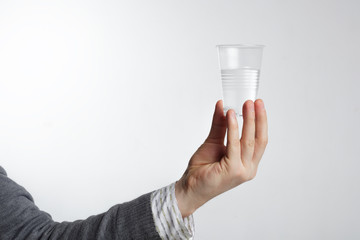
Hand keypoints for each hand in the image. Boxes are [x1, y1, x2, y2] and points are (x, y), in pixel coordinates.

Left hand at [175, 99, 267, 216]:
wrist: (190, 186)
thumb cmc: (203, 169)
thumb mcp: (213, 142)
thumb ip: (220, 125)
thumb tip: (223, 106)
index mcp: (248, 163)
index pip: (260, 140)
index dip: (261, 121)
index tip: (258, 104)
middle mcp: (248, 168)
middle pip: (259, 139)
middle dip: (258, 118)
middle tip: (254, 101)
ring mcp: (242, 171)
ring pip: (249, 141)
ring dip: (248, 120)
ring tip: (245, 104)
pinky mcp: (232, 170)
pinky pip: (234, 145)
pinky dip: (233, 128)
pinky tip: (231, 115)